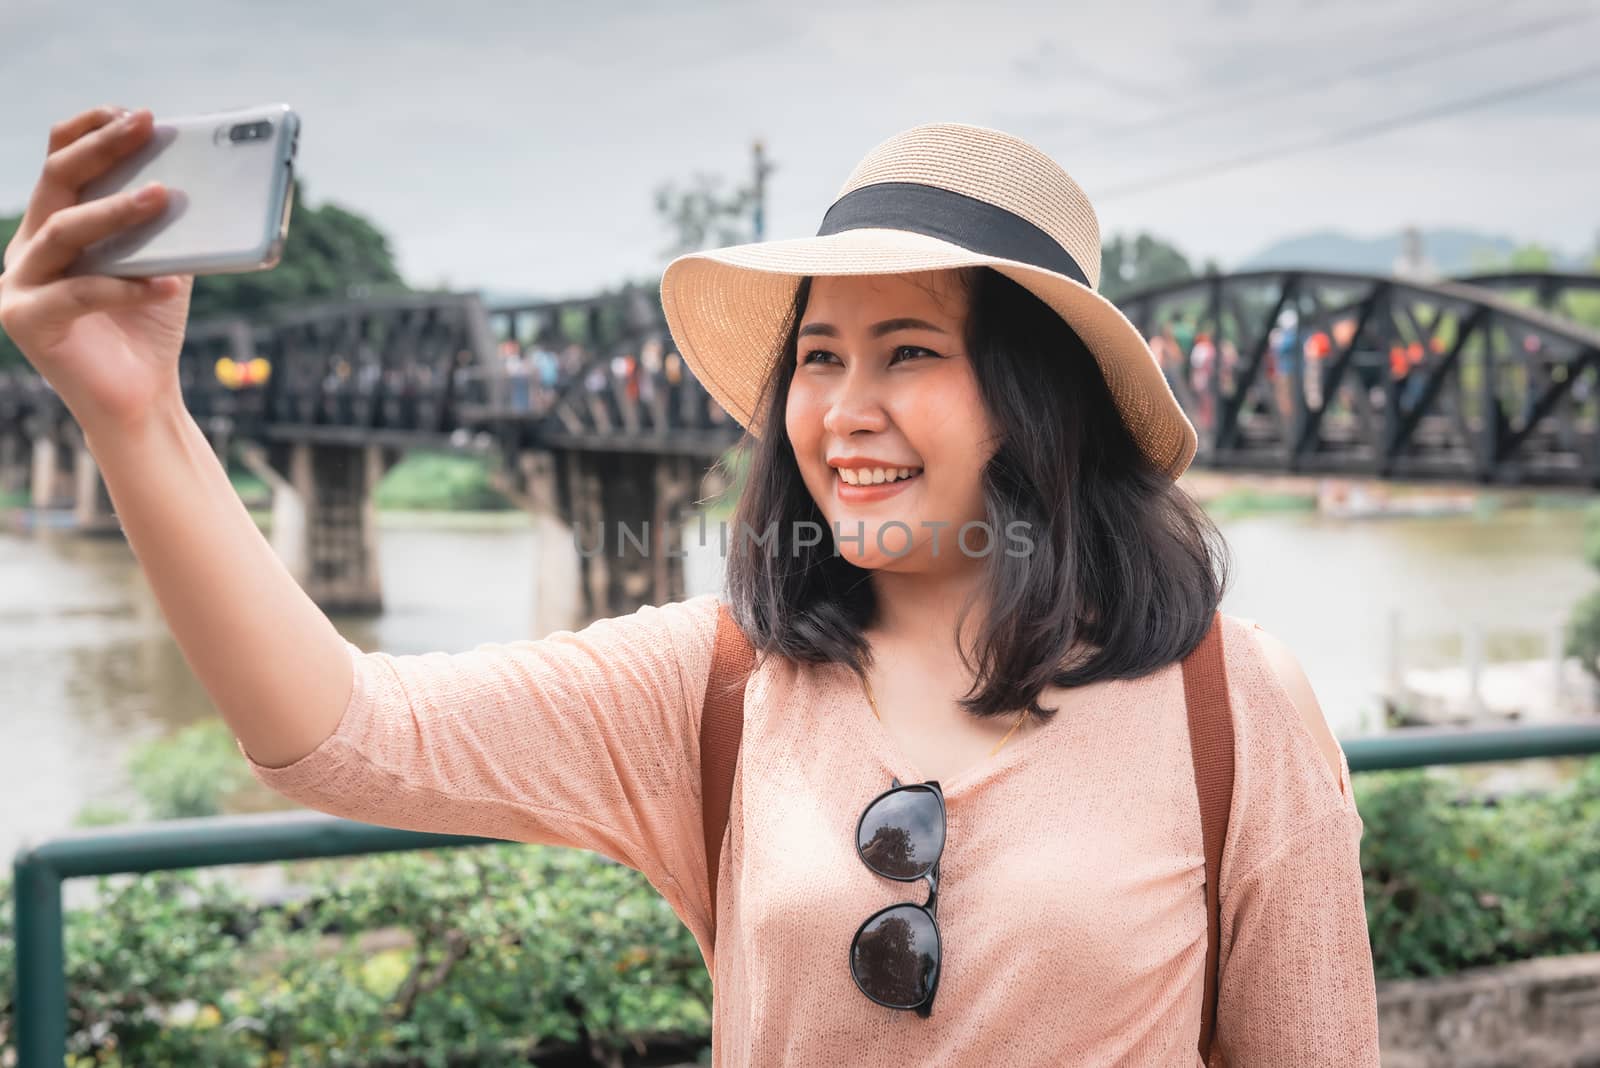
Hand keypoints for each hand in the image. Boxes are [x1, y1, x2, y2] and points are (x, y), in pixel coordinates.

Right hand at [0, 106, 194, 437]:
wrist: (141, 399)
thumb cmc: (149, 327)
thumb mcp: (162, 264)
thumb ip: (167, 226)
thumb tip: (200, 177)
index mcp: (52, 228)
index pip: (57, 162)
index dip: (87, 130)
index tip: (130, 110)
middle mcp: (26, 250)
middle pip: (56, 184)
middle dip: (101, 149)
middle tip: (143, 125)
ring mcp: (18, 285)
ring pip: (62, 232)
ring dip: (114, 210)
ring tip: (163, 195)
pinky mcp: (26, 322)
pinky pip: (79, 293)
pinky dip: (127, 288)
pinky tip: (170, 286)